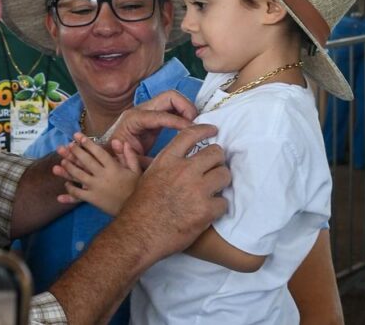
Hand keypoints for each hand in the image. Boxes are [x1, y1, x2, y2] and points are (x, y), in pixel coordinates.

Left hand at [54, 134, 141, 215]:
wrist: (135, 210)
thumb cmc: (136, 188)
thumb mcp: (136, 170)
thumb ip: (129, 155)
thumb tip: (120, 141)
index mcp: (113, 168)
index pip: (98, 152)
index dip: (87, 143)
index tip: (78, 136)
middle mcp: (103, 176)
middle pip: (86, 161)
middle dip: (75, 152)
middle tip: (68, 145)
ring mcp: (96, 188)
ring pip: (79, 175)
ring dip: (69, 168)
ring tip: (62, 161)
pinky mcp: (93, 199)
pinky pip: (78, 193)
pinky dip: (70, 188)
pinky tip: (66, 184)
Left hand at [102, 89, 197, 154]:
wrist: (110, 153)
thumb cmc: (118, 158)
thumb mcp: (129, 163)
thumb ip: (144, 163)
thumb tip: (160, 162)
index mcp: (133, 120)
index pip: (160, 115)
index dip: (178, 121)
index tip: (192, 130)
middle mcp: (140, 110)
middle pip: (169, 97)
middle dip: (186, 107)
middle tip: (197, 124)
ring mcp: (148, 110)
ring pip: (173, 99)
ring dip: (187, 109)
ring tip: (195, 126)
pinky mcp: (155, 115)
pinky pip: (173, 107)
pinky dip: (184, 113)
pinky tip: (190, 127)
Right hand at [113, 123, 229, 263]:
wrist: (139, 234)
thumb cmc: (140, 206)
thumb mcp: (148, 175)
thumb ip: (165, 162)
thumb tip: (178, 154)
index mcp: (167, 160)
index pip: (191, 134)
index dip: (205, 130)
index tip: (213, 130)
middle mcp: (184, 170)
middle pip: (215, 153)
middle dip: (217, 160)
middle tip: (214, 168)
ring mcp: (197, 190)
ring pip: (224, 174)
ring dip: (221, 181)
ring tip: (213, 189)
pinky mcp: (206, 210)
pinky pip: (224, 202)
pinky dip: (219, 207)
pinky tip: (209, 210)